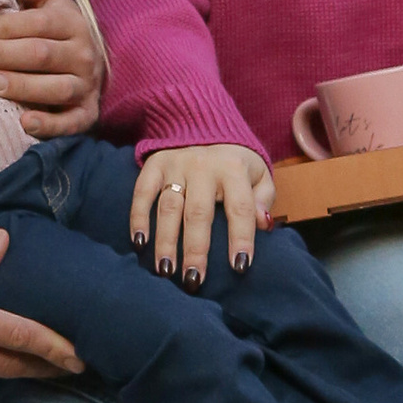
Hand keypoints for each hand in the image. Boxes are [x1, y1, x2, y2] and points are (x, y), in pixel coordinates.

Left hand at [0, 0, 101, 137]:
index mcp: (72, 22)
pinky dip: (50, 125)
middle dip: (0, 54)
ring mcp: (86, 86)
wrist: (91, 66)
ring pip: (55, 87)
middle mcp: (83, 54)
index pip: (37, 23)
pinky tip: (24, 123)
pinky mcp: (87, 114)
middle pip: (40, 54)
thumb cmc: (55, 30)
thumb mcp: (48, 0)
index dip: (4, 26)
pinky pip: (71, 122)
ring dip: (21, 86)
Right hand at [131, 143, 272, 283]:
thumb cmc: (235, 162)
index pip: (240, 207)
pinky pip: (142, 192)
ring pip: (168, 207)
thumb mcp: (259, 173)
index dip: (241, 237)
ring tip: (165, 271)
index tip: (240, 267)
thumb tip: (264, 225)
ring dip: (165, 241)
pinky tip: (139, 243)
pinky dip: (138, 217)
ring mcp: (176, 165)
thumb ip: (264, 198)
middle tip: (193, 281)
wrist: (203, 122)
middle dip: (196, 249)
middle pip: (199, 213)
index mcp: (233, 168)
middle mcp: (203, 166)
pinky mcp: (154, 165)